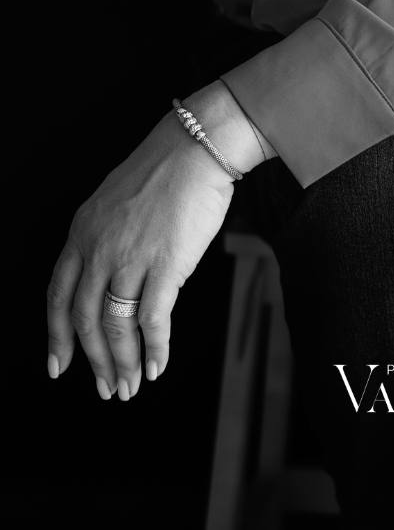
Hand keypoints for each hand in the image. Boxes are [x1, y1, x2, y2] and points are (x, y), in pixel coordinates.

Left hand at [46, 113, 235, 399]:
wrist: (196, 147)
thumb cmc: (166, 169)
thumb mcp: (115, 201)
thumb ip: (106, 237)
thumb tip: (111, 276)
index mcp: (82, 232)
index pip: (58, 295)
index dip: (57, 336)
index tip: (58, 366)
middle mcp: (98, 249)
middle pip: (85, 320)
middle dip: (94, 361)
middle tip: (106, 388)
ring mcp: (130, 258)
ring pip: (115, 327)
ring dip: (123, 363)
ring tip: (132, 386)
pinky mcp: (165, 265)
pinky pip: (152, 320)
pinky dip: (155, 348)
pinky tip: (158, 364)